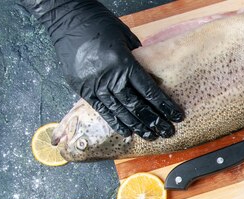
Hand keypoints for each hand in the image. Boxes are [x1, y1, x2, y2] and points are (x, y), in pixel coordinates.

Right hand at [23, 0, 182, 138]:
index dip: (164, 106)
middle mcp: (109, 76)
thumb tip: (151, 75)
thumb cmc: (100, 23)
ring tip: (150, 135)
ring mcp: (94, 84)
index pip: (149, 90)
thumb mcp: (125, 37)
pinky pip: (102, 110)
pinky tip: (127, 132)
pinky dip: (115, 122)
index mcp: (124, 62)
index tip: (176, 116)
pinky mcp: (82, 88)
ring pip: (120, 111)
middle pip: (136, 105)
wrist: (66, 18)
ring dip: (137, 125)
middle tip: (167, 132)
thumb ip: (139, 58)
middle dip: (154, 120)